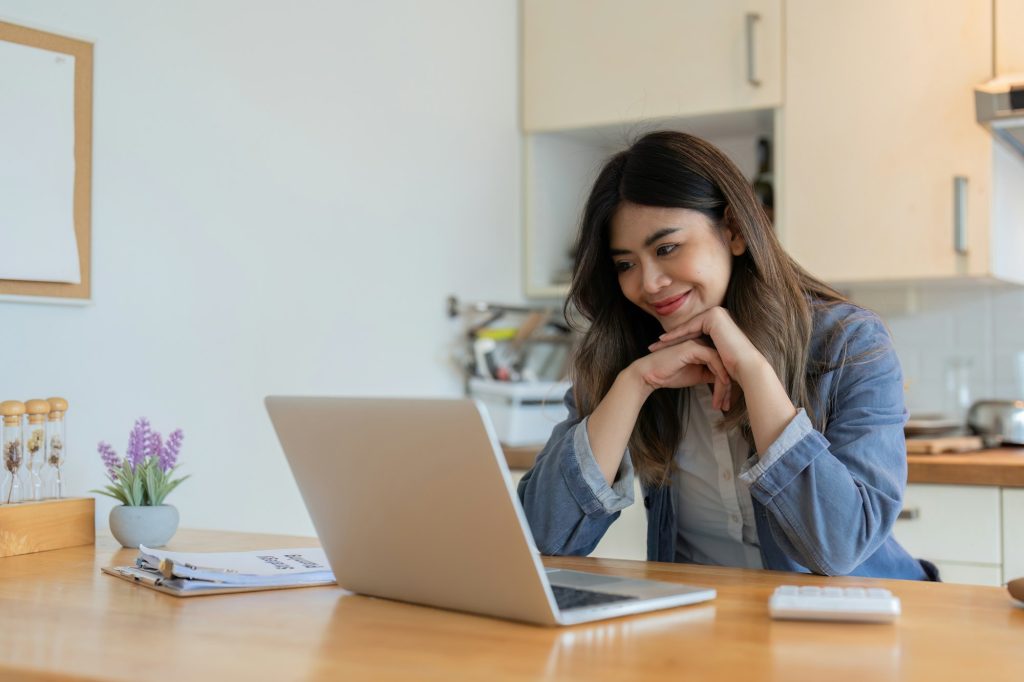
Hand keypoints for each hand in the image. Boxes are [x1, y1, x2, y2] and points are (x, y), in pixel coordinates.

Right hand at [630, 339, 731, 410]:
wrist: (649, 375)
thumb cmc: (669, 375)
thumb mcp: (696, 376)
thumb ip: (710, 375)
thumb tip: (728, 382)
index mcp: (703, 349)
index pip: (722, 365)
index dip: (726, 384)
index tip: (726, 403)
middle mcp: (702, 343)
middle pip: (724, 364)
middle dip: (728, 387)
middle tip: (727, 406)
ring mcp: (697, 343)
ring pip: (721, 362)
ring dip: (724, 384)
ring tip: (722, 402)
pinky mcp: (693, 347)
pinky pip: (713, 359)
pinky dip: (719, 373)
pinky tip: (721, 386)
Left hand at [648, 307, 766, 386]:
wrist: (748, 368)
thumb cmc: (735, 370)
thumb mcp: (715, 360)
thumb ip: (706, 355)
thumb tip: (695, 362)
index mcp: (723, 325)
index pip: (694, 334)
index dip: (677, 343)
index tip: (662, 351)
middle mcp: (722, 316)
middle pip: (689, 330)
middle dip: (671, 340)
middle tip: (654, 347)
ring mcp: (718, 313)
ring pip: (688, 327)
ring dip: (671, 337)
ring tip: (655, 345)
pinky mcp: (715, 316)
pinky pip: (691, 326)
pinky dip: (677, 334)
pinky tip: (664, 341)